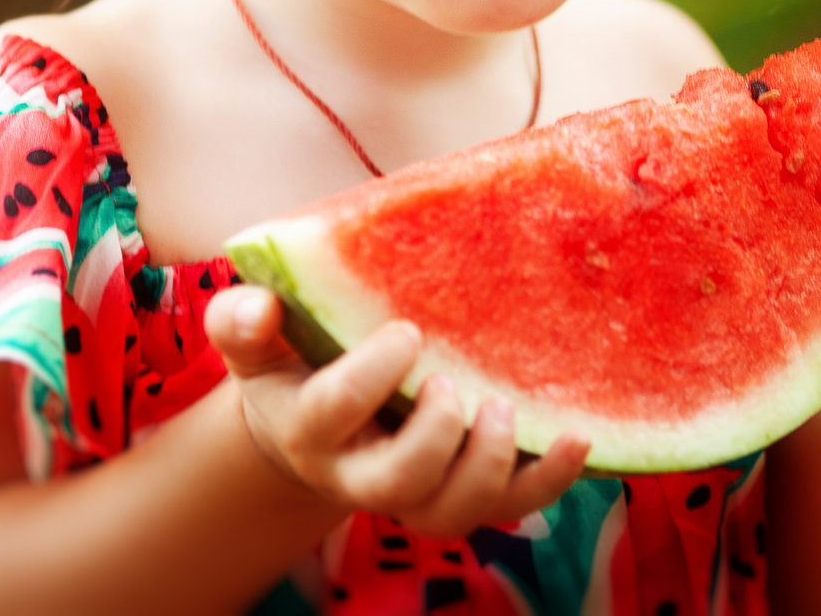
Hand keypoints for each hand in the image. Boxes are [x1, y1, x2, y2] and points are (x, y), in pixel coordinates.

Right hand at [204, 286, 589, 535]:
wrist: (318, 423)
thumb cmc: (295, 364)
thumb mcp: (259, 340)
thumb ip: (241, 320)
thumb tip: (252, 305)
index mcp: (309, 427)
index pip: (331, 413)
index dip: (368, 378)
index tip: (406, 331)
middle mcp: (360, 473)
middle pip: (397, 486)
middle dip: (434, 439)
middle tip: (454, 385)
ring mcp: (416, 493)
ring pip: (451, 514)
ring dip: (487, 470)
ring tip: (506, 413)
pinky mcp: (464, 495)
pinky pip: (508, 508)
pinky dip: (547, 481)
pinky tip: (579, 440)